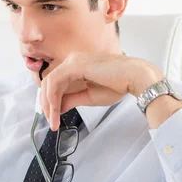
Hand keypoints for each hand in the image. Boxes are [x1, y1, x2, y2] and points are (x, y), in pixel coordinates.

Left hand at [40, 52, 162, 130]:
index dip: (49, 101)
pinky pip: (55, 82)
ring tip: (53, 120)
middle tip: (50, 121)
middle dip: (46, 105)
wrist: (134, 78)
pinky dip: (52, 98)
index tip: (52, 117)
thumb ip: (71, 100)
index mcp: (75, 66)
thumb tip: (57, 108)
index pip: (54, 83)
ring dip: (48, 104)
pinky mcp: (74, 65)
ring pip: (49, 83)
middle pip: (48, 83)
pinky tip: (56, 110)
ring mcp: (72, 61)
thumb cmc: (118, 84)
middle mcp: (71, 61)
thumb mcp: (88, 96)